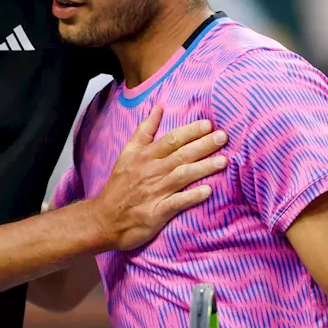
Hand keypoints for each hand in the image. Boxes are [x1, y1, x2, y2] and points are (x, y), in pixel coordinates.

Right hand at [88, 106, 227, 250]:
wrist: (104, 219)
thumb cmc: (119, 185)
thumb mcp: (127, 153)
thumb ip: (144, 130)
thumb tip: (158, 108)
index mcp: (144, 156)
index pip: (171, 139)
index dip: (190, 131)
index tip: (208, 124)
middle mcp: (151, 171)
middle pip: (180, 155)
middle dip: (203, 145)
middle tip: (223, 136)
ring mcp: (154, 192)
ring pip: (182, 176)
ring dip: (203, 168)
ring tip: (223, 161)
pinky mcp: (156, 212)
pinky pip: (176, 203)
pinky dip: (191, 197)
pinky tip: (208, 191)